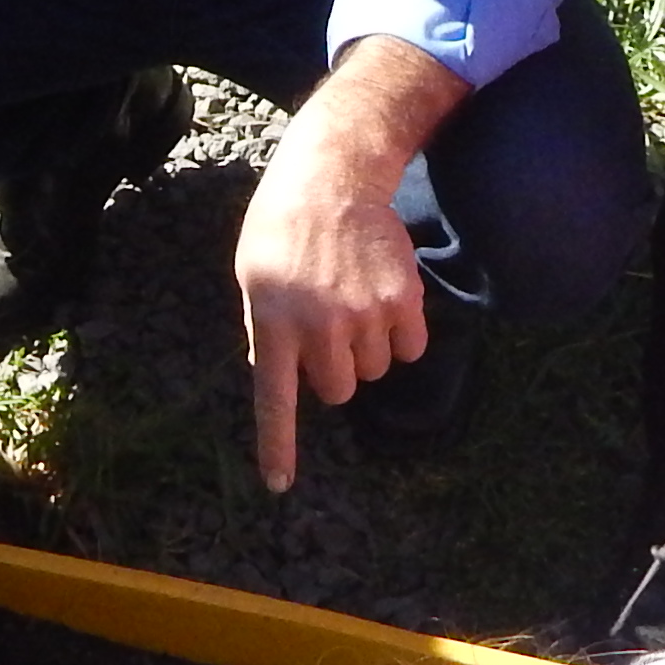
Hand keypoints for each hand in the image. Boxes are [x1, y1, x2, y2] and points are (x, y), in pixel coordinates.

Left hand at [237, 37, 471, 492]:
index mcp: (273, 324)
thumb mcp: (254, 279)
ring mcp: (362, 314)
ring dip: (368, 347)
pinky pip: (410, 348)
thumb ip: (266, 332)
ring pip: (376, 368)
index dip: (278, 446)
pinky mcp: (401, 300)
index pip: (275, 400)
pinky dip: (402, 333)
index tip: (279, 485)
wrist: (332, 179)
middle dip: (336, 370)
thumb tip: (284, 381)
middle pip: (339, 390)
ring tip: (353, 298)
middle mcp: (318, 326)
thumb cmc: (284, 231)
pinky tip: (384, 296)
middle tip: (330, 329)